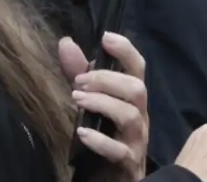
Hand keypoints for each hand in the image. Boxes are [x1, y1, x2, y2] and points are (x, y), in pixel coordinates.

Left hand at [59, 34, 149, 181]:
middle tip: (79, 80)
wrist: (109, 178)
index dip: (126, 51)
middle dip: (108, 79)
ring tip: (76, 99)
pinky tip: (81, 133)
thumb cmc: (102, 136)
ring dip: (103, 103)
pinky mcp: (128, 163)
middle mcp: (140, 116)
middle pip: (138, 89)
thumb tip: (66, 42)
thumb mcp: (89, 102)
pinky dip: (100, 140)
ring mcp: (136, 140)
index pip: (138, 69)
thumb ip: (79, 73)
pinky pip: (119, 151)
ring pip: (130, 115)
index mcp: (133, 99)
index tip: (106, 38)